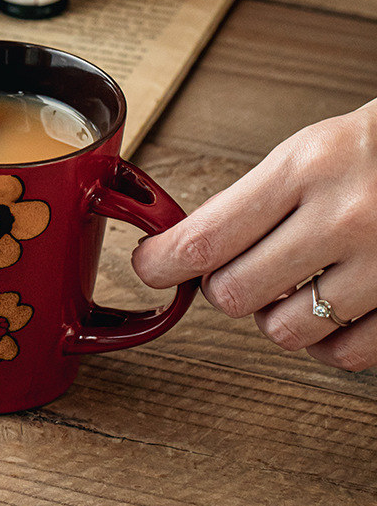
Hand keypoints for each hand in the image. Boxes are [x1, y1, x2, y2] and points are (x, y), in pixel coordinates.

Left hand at [132, 98, 376, 370]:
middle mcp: (346, 218)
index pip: (205, 239)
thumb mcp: (308, 152)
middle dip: (223, 286)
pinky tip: (330, 308)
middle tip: (238, 268)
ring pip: (283, 331)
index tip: (150, 267)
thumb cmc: (375, 150)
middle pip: (234, 294)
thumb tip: (183, 250)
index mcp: (307, 169)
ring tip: (295, 282)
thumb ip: (249, 202)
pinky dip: (325, 341)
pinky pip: (343, 355)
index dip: (161, 263)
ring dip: (275, 314)